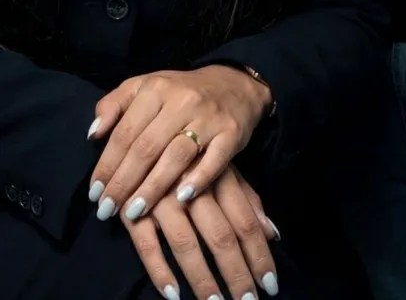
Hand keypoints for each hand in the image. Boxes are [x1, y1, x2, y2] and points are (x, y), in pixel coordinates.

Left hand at [87, 65, 271, 222]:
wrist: (232, 84)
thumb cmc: (180, 92)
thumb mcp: (144, 87)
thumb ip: (114, 105)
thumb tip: (92, 134)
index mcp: (155, 89)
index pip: (126, 132)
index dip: (107, 163)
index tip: (94, 192)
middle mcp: (180, 101)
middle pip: (146, 147)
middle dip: (124, 181)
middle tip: (107, 209)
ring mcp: (207, 117)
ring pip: (176, 156)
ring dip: (152, 188)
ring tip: (134, 213)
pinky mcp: (231, 133)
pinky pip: (213, 161)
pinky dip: (197, 180)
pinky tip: (180, 200)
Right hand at [122, 163, 279, 298]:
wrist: (141, 121)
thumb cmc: (188, 151)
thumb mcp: (221, 165)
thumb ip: (246, 199)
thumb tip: (273, 233)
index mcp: (217, 175)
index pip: (245, 222)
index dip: (259, 256)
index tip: (270, 286)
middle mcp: (191, 187)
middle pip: (220, 236)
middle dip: (236, 274)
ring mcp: (161, 197)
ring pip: (185, 243)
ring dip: (202, 278)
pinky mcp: (132, 207)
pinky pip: (146, 244)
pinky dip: (159, 270)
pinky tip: (173, 294)